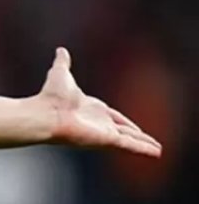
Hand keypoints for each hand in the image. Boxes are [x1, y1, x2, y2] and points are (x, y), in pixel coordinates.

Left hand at [39, 47, 161, 157]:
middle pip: (124, 130)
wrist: (44, 113)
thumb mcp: (61, 73)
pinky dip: (143, 149)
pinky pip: (130, 145)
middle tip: (151, 142)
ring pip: (130, 140)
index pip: (113, 117)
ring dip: (144, 144)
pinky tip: (156, 153)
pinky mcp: (107, 140)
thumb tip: (60, 50)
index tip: (133, 126)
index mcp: (90, 109)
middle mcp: (98, 123)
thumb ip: (63, 63)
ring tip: (158, 151)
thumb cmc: (50, 96)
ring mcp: (103, 133)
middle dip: (137, 136)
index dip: (124, 122)